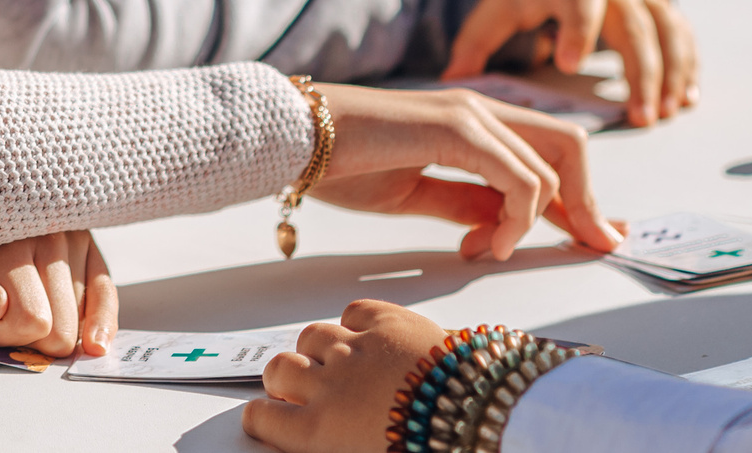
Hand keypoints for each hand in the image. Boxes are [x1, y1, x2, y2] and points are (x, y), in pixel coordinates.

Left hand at [0, 230, 116, 357]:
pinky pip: (104, 287)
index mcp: (0, 235)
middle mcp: (42, 226)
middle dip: (32, 339)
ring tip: (19, 303)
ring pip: (81, 312)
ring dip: (54, 324)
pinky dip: (101, 319)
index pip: (32, 319)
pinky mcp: (83, 236)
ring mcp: (67, 229)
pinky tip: (94, 344)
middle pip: (60, 325)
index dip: (6, 336)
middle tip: (0, 320)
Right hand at [245, 301, 447, 450]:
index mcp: (322, 432)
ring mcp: (357, 349)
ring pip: (312, 336)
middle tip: (298, 387)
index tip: (265, 416)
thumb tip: (330, 439)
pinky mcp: (389, 322)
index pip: (265, 418)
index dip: (262, 417)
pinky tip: (366, 337)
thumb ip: (339, 443)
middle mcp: (331, 387)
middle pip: (280, 370)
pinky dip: (355, 322)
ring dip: (317, 350)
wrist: (489, 416)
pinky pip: (353, 312)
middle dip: (283, 379)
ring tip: (336, 361)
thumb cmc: (437, 448)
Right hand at [311, 83, 619, 260]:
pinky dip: (516, 219)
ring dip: (535, 223)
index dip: (580, 196)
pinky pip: (519, 180)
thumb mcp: (415, 193)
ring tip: (493, 251)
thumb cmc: (339, 161)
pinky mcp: (457, 128)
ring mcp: (471, 114)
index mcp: (470, 120)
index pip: (548, 150)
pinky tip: (488, 243)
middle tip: (591, 245)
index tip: (592, 236)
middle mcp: (479, 108)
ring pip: (551, 168)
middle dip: (588, 204)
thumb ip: (464, 203)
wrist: (292, 136)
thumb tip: (504, 225)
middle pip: (570, 148)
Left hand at [445, 0, 697, 127]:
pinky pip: (682, 33)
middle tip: (639, 117)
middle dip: (639, 72)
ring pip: (667, 30)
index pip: (578, 1)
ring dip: (671, 73)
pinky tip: (687, 98)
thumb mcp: (499, 1)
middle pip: (633, 25)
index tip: (569, 65)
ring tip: (665, 113)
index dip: (577, 30)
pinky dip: (689, 65)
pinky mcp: (660, 4)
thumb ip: (477, 39)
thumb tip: (451, 80)